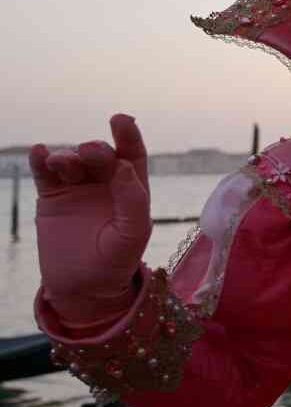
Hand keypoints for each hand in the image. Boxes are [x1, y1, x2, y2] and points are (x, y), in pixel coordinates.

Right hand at [31, 115, 152, 325]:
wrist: (83, 286)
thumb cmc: (115, 260)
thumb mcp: (131, 234)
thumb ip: (132, 201)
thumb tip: (124, 166)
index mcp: (131, 188)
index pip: (132, 155)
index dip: (128, 136)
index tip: (121, 120)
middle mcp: (105, 182)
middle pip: (100, 157)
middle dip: (96, 151)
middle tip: (90, 152)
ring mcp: (77, 187)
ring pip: (71, 162)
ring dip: (67, 157)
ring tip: (61, 162)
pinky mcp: (52, 197)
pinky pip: (46, 173)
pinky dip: (42, 161)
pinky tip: (40, 152)